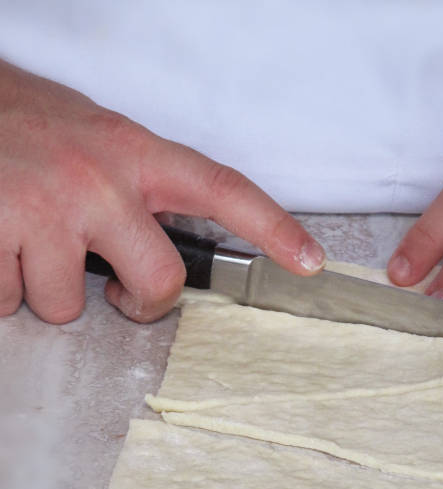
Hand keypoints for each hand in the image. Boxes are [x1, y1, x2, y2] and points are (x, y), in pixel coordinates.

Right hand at [0, 61, 324, 323]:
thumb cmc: (23, 122)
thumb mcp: (94, 138)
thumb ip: (136, 185)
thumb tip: (165, 235)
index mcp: (133, 152)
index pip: (222, 188)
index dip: (273, 227)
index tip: (309, 261)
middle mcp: (98, 179)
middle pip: (159, 283)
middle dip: (136, 303)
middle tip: (114, 290)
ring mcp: (46, 207)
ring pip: (67, 307)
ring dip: (43, 288)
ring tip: (23, 239)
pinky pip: (7, 302)